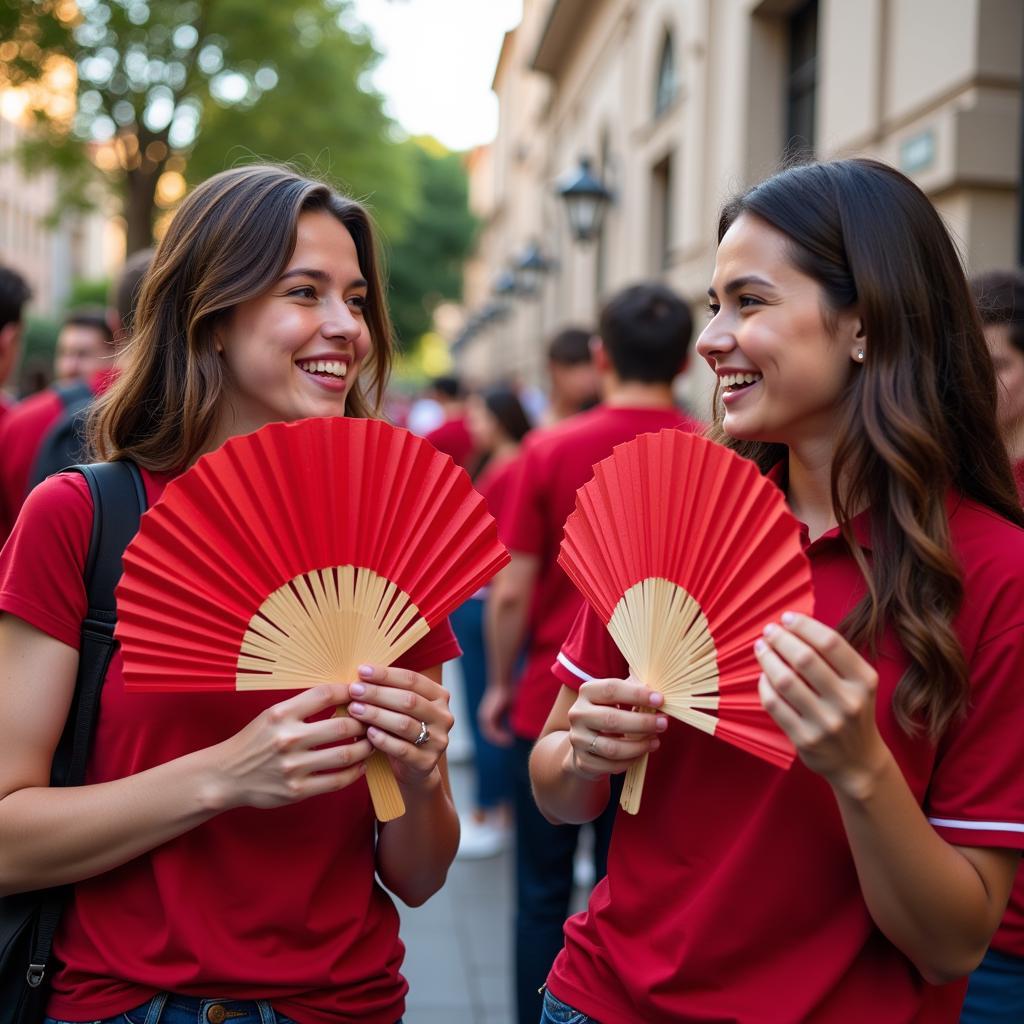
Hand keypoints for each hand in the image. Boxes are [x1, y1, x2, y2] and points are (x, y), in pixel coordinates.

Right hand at [211, 684, 371, 809]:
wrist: (226, 776)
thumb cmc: (254, 741)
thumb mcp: (272, 715)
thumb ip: (303, 706)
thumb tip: (344, 693)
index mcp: (281, 714)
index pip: (326, 695)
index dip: (350, 691)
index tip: (363, 692)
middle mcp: (288, 739)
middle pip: (343, 726)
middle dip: (365, 722)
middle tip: (374, 721)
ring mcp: (293, 767)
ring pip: (345, 755)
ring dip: (366, 747)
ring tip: (372, 742)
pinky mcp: (297, 790)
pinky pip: (337, 781)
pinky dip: (355, 772)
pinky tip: (360, 764)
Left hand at [347, 665, 453, 786]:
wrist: (413, 768)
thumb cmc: (401, 730)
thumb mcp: (400, 708)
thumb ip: (389, 691)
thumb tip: (359, 676)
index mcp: (440, 696)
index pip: (412, 679)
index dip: (386, 674)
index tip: (362, 671)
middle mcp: (443, 716)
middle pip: (408, 700)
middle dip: (377, 693)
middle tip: (354, 690)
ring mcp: (438, 740)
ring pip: (404, 724)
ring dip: (376, 714)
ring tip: (354, 709)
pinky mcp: (427, 762)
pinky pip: (402, 749)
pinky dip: (383, 739)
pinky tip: (368, 733)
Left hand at [479, 682, 514, 746]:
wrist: (503, 684)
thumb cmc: (509, 693)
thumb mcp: (511, 708)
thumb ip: (512, 717)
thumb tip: (518, 726)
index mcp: (490, 715)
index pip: (494, 730)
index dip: (501, 737)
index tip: (510, 740)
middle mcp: (485, 717)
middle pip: (490, 734)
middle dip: (499, 740)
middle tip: (509, 743)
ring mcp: (484, 717)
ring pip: (489, 734)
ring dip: (499, 740)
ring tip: (509, 742)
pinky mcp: (487, 717)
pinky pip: (491, 731)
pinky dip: (498, 737)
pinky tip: (508, 738)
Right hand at [566, 677, 665, 779]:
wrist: (586, 741)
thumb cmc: (610, 713)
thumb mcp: (618, 697)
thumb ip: (635, 691)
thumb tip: (658, 693)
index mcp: (587, 692)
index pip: (612, 689)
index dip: (637, 694)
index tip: (660, 700)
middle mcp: (578, 714)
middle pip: (611, 719)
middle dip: (642, 723)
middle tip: (663, 723)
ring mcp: (578, 739)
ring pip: (612, 748)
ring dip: (639, 746)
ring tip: (655, 741)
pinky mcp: (583, 761)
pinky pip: (611, 765)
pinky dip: (630, 761)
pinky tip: (641, 753)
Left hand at [755, 612, 889, 797]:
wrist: (858, 761)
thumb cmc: (852, 710)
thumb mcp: (858, 683)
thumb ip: (834, 657)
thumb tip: (793, 625)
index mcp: (864, 681)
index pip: (831, 643)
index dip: (804, 626)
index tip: (787, 618)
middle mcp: (849, 702)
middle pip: (805, 659)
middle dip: (781, 639)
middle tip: (769, 631)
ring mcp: (826, 723)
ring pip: (785, 681)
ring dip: (768, 659)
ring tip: (761, 647)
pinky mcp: (805, 739)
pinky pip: (775, 704)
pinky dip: (764, 685)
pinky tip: (763, 676)